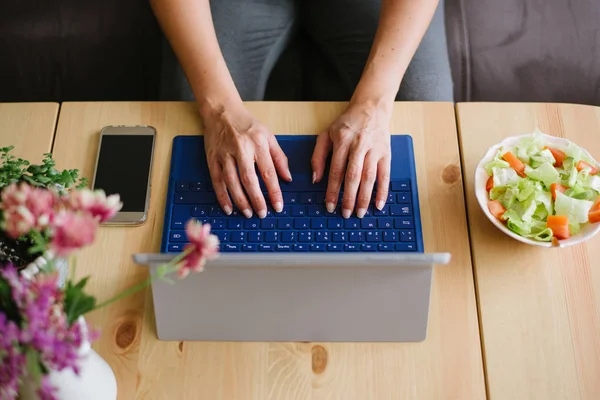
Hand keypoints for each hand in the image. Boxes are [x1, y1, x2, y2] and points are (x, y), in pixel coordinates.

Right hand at [202, 105, 291, 218]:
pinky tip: (228, 208)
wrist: (222, 111)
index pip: (268, 172)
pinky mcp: (212, 158)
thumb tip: (288, 178)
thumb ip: (279, 158)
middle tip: (262, 214)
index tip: (278, 206)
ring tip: (248, 213)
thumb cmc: (248, 125)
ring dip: (240, 200)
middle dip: (257, 199)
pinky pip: (217, 180)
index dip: (274, 191)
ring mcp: (225, 154)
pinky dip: (222, 196)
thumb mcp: (268, 136)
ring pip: (232, 181)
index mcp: (258, 143)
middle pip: (249, 179)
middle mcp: (241, 149)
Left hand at [311, 101, 390, 218]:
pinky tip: (379, 204)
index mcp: (342, 141)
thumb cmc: (347, 123)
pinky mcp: (386, 153)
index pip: (336, 171)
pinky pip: (385, 175)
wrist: (371, 107)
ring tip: (360, 213)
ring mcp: (374, 150)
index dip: (333, 190)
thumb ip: (318, 156)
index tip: (330, 206)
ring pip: (370, 177)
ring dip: (365, 198)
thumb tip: (316, 179)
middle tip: (345, 214)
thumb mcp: (327, 134)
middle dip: (349, 198)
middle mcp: (359, 146)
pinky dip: (383, 191)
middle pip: (354, 176)